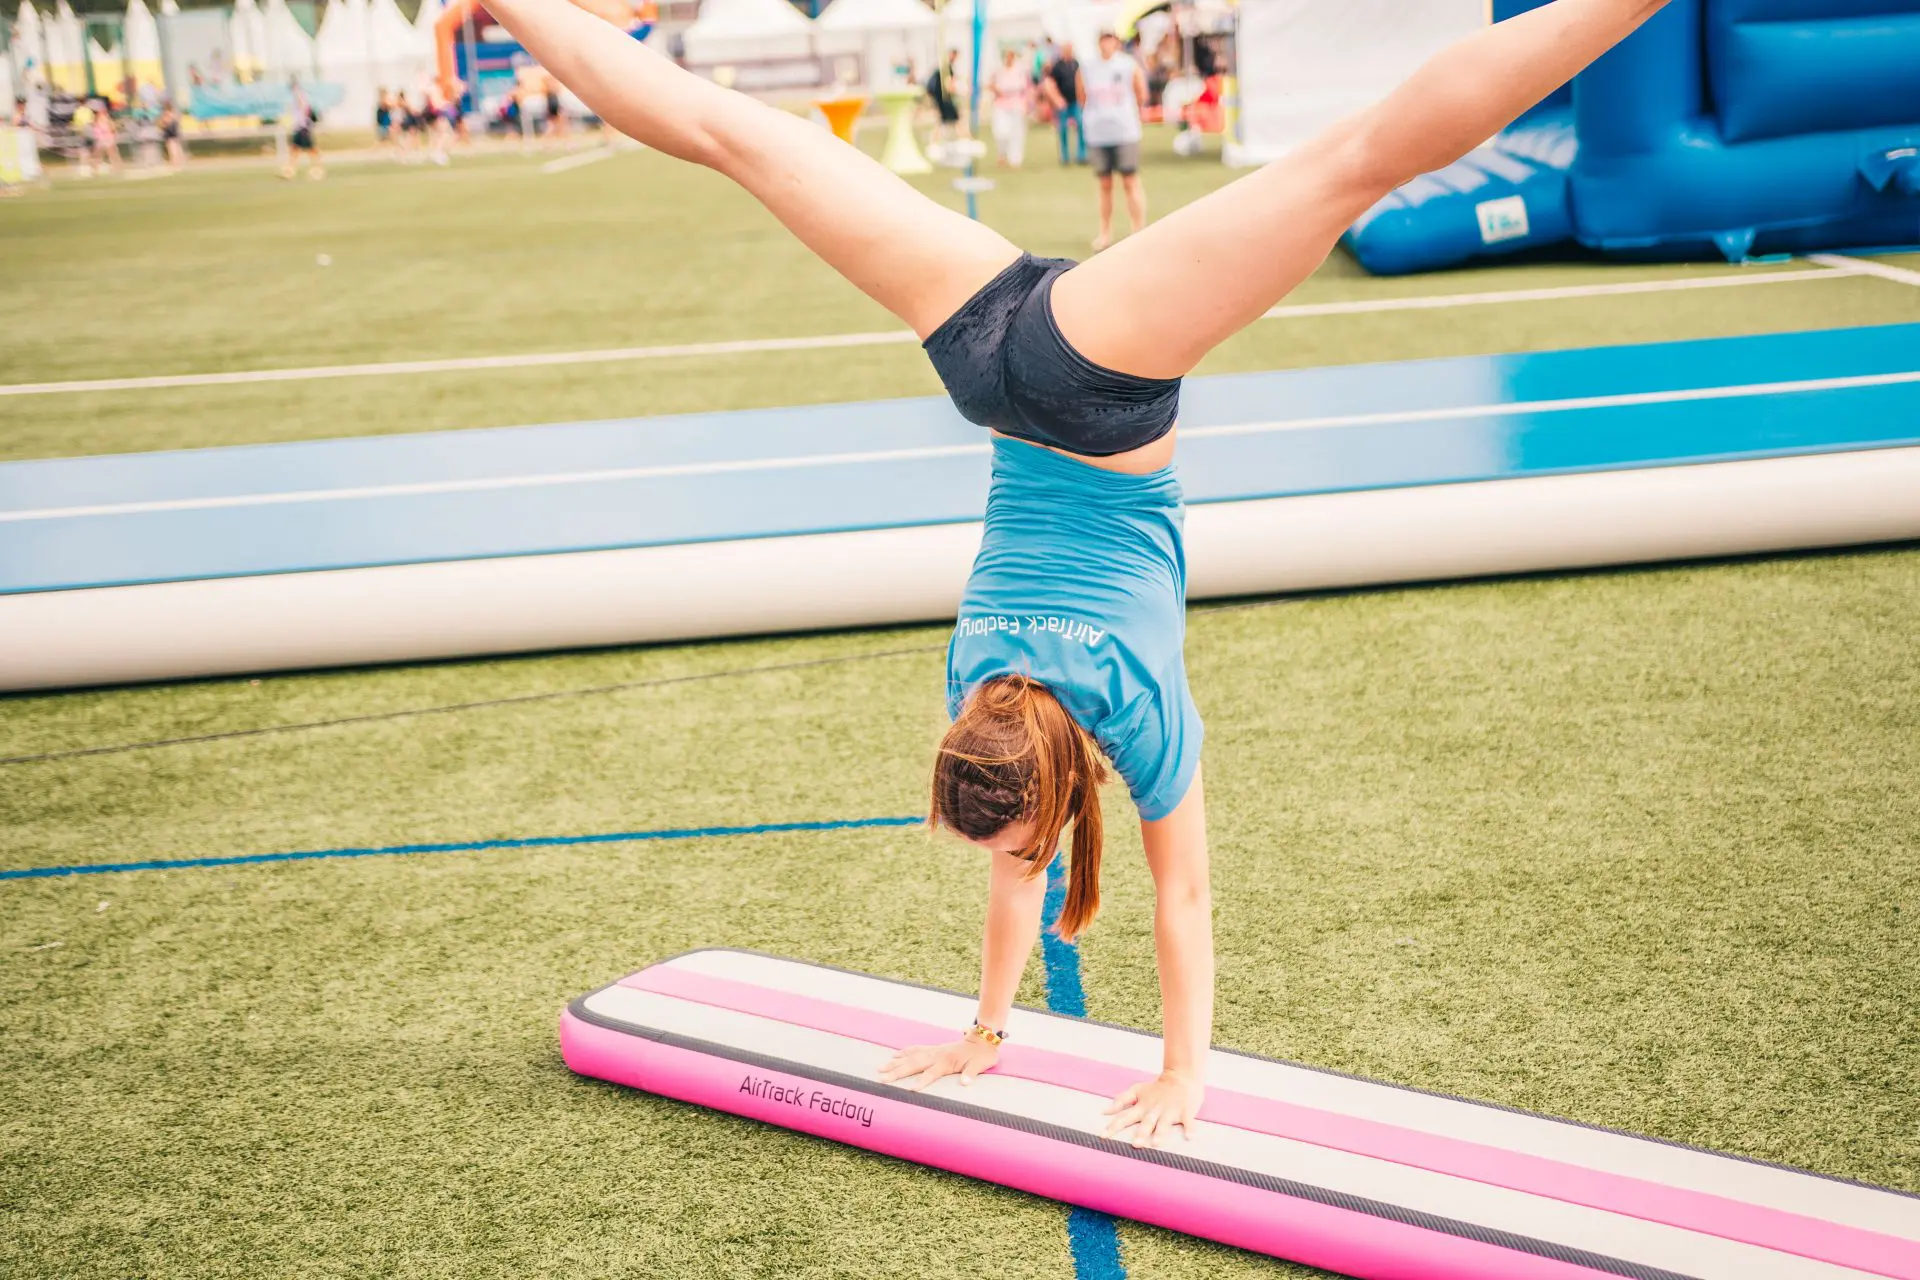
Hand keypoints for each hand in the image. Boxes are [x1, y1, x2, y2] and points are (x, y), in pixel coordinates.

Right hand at [878, 1039, 998, 1091]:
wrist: (983, 1038)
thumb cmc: (982, 1055)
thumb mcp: (981, 1065)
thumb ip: (971, 1073)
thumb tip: (964, 1082)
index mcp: (948, 1061)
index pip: (931, 1073)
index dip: (921, 1081)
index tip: (909, 1090)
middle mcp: (937, 1055)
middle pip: (914, 1064)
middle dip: (897, 1072)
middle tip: (882, 1079)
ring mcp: (934, 1051)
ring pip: (911, 1056)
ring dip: (895, 1062)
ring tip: (881, 1068)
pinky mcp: (934, 1049)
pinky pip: (915, 1049)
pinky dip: (904, 1052)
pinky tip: (894, 1056)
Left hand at [1102, 1071, 1202, 1147]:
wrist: (1181, 1077)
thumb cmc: (1157, 1088)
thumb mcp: (1136, 1091)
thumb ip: (1121, 1101)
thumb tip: (1104, 1112)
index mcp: (1142, 1106)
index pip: (1125, 1117)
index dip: (1113, 1126)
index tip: (1103, 1136)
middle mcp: (1155, 1110)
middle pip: (1146, 1123)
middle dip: (1141, 1134)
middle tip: (1135, 1145)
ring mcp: (1170, 1110)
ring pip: (1165, 1124)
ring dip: (1161, 1133)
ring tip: (1157, 1143)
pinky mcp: (1186, 1111)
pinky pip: (1188, 1121)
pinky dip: (1190, 1128)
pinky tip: (1190, 1137)